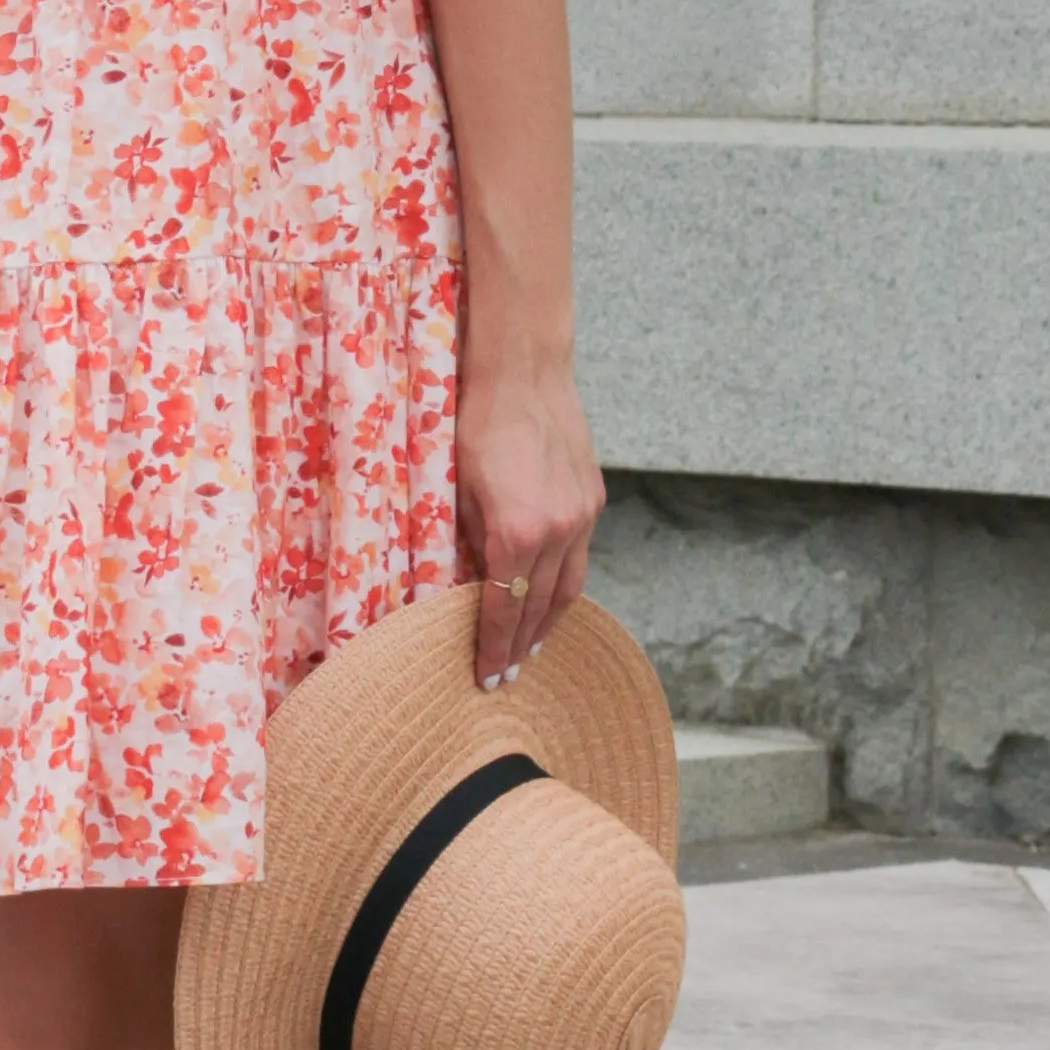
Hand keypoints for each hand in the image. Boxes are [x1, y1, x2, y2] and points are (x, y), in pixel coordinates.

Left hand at [455, 360, 603, 688]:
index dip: (494, 648)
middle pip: (539, 607)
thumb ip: (469, 543)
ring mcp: (582, 516)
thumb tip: (471, 586)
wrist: (524, 372)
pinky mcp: (593, 500)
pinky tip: (549, 597)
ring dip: (549, 624)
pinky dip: (564, 586)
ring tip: (531, 650)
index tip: (486, 678)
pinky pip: (580, 558)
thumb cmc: (476, 423)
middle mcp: (557, 532)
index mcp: (516, 533)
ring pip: (569, 588)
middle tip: (507, 677)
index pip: (503, 608)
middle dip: (522, 646)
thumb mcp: (457, 489)